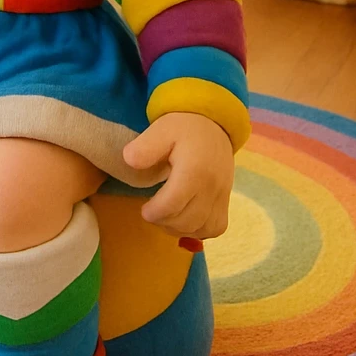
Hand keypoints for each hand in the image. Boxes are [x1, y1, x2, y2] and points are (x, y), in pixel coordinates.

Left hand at [122, 112, 234, 239]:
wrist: (213, 124)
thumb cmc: (183, 128)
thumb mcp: (160, 130)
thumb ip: (144, 147)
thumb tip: (128, 161)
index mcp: (194, 170)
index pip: (173, 204)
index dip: (154, 213)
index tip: (144, 209)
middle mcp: (211, 186)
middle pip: (187, 220)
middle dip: (164, 222)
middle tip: (152, 212)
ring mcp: (222, 195)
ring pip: (201, 228)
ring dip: (179, 228)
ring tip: (166, 216)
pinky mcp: (226, 201)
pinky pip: (216, 228)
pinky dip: (199, 230)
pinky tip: (185, 219)